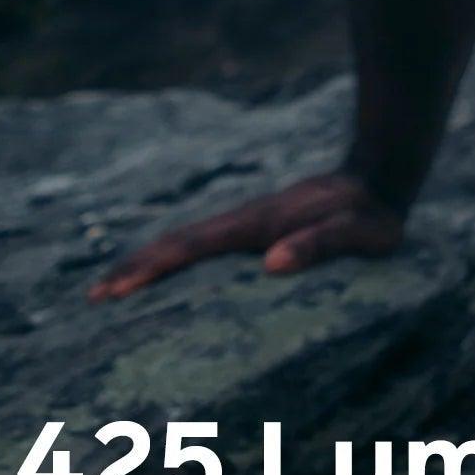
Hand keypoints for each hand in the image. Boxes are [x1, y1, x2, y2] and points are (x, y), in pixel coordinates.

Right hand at [87, 170, 405, 298]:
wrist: (381, 177)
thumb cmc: (371, 214)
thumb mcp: (355, 233)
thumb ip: (318, 244)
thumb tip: (270, 264)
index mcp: (257, 225)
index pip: (192, 248)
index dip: (152, 268)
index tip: (115, 290)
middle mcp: (244, 221)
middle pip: (177, 243)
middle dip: (135, 268)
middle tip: (93, 298)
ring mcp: (247, 223)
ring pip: (186, 241)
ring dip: (149, 262)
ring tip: (113, 288)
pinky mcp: (256, 228)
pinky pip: (203, 245)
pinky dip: (174, 258)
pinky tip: (165, 275)